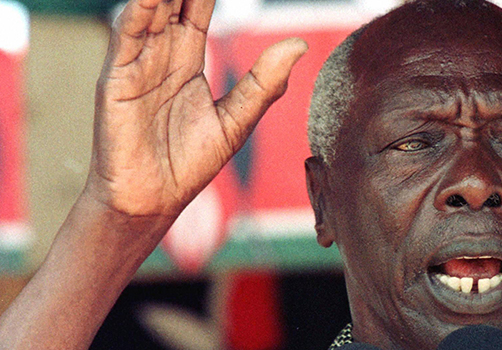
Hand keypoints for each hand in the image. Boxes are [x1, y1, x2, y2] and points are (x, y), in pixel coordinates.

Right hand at [89, 0, 307, 219]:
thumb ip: (263, 83)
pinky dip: (138, 12)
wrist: (154, 200)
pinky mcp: (118, 80)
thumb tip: (298, 45)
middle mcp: (161, 54)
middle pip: (173, 1)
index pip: (197, 9)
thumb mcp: (235, 121)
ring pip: (149, 11)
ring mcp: (137, 64)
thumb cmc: (188, 163)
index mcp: (188, 60)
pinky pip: (127, 37)